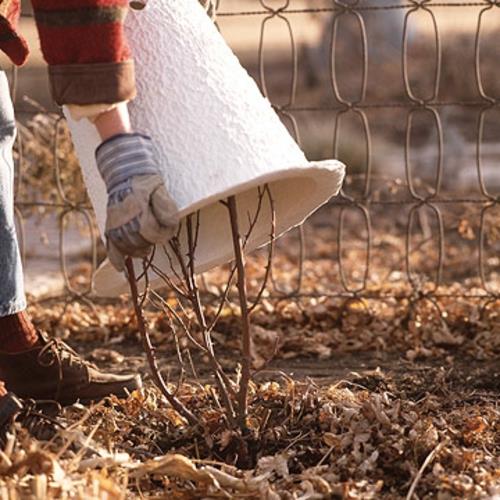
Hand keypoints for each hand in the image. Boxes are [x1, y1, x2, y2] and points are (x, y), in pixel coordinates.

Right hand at [95, 133, 178, 270]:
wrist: (124, 172)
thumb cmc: (146, 181)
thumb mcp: (160, 188)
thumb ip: (166, 206)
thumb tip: (170, 224)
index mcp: (138, 208)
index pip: (152, 232)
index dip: (164, 234)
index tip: (170, 230)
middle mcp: (124, 217)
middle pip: (139, 242)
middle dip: (151, 242)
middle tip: (158, 237)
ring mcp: (115, 222)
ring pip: (126, 247)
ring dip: (137, 251)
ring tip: (145, 250)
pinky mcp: (110, 225)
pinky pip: (110, 245)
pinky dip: (115, 258)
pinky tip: (121, 269)